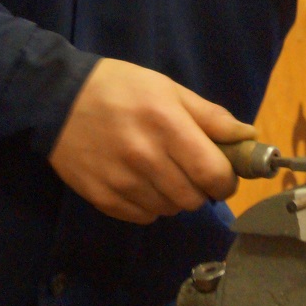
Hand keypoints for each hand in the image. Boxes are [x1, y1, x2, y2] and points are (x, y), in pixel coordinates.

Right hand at [49, 58, 256, 223]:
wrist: (57, 98)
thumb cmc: (120, 88)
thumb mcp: (168, 89)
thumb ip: (210, 116)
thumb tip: (247, 136)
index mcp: (167, 125)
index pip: (213, 173)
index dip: (226, 180)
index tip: (223, 173)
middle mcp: (146, 158)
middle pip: (193, 198)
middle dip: (201, 189)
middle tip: (190, 171)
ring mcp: (122, 182)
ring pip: (169, 210)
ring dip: (175, 198)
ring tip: (163, 173)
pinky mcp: (102, 198)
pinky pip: (143, 217)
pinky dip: (150, 205)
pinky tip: (140, 182)